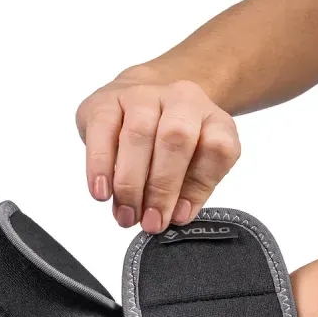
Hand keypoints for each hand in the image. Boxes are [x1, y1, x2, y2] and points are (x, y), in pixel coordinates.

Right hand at [76, 69, 240, 232]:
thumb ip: (188, 187)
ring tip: (126, 214)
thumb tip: (175, 214)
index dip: (200, 186)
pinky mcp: (104, 100)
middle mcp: (179, 99)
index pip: (217, 147)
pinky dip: (100, 166)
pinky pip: (101, 131)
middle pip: (176, 138)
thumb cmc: (165, 140)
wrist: (137, 96)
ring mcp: (140, 94)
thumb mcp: (190, 161)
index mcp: (211, 117)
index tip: (178, 216)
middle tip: (149, 222)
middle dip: (161, 187)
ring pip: (138, 134)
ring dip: (130, 183)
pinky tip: (101, 192)